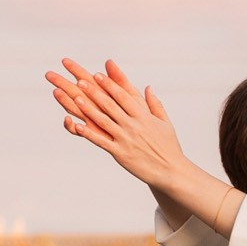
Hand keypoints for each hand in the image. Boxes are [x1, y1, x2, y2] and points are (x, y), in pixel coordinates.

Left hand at [46, 57, 185, 178]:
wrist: (170, 170)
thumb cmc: (169, 147)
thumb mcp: (165, 122)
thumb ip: (155, 104)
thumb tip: (148, 88)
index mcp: (143, 116)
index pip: (123, 96)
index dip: (109, 85)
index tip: (98, 75)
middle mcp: (133, 125)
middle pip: (110, 105)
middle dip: (95, 92)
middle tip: (81, 81)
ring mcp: (125, 139)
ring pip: (103, 121)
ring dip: (88, 109)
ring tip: (76, 98)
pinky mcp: (120, 153)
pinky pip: (101, 141)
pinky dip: (89, 134)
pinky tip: (77, 126)